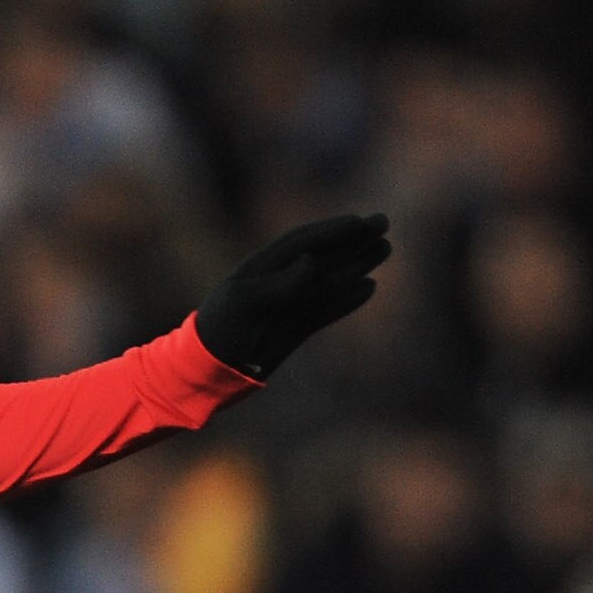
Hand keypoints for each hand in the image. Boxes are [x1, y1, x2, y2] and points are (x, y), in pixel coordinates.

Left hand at [193, 213, 391, 379]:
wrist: (208, 371)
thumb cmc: (220, 331)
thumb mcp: (246, 303)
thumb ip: (280, 283)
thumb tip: (310, 261)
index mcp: (260, 268)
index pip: (302, 242)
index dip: (331, 230)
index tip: (359, 222)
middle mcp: (277, 281)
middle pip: (322, 254)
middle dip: (352, 239)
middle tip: (383, 222)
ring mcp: (288, 305)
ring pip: (330, 279)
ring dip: (357, 263)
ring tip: (385, 248)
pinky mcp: (294, 328)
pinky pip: (327, 309)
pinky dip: (348, 299)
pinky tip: (369, 287)